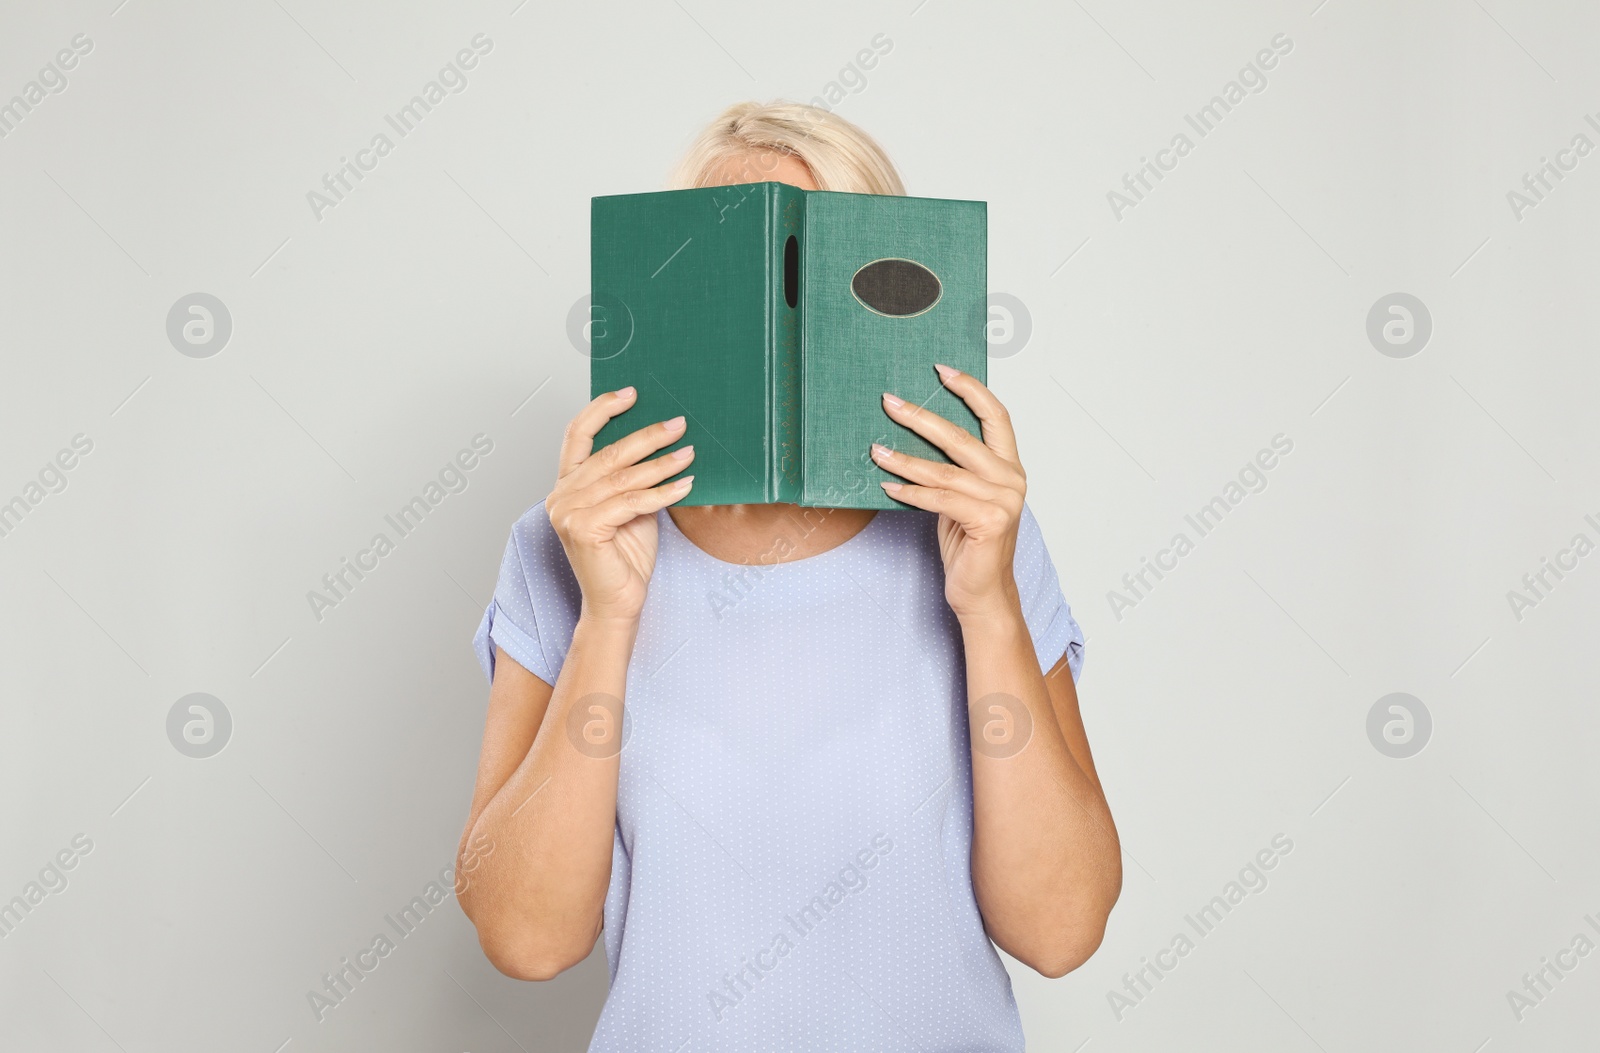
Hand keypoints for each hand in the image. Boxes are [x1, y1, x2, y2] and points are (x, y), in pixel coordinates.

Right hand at [547, 386, 695, 623]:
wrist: (619, 602)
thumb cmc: (625, 557)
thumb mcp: (633, 507)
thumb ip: (635, 478)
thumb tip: (665, 442)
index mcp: (567, 485)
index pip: (577, 435)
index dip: (603, 409)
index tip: (632, 393)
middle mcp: (561, 495)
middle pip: (609, 454)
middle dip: (648, 436)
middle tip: (678, 424)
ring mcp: (568, 512)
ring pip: (623, 478)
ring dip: (662, 463)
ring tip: (689, 453)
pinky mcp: (582, 529)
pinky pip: (630, 503)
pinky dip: (661, 493)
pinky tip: (685, 485)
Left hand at [872, 364, 1025, 620]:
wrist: (983, 594)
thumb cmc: (970, 546)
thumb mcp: (963, 500)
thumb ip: (954, 471)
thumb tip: (913, 437)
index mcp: (1009, 468)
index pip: (996, 416)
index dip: (970, 389)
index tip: (941, 369)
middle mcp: (1011, 480)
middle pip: (961, 437)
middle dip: (921, 417)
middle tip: (890, 401)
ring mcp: (1003, 502)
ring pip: (943, 471)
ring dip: (904, 459)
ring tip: (875, 450)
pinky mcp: (988, 522)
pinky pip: (939, 499)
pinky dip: (910, 493)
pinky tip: (887, 487)